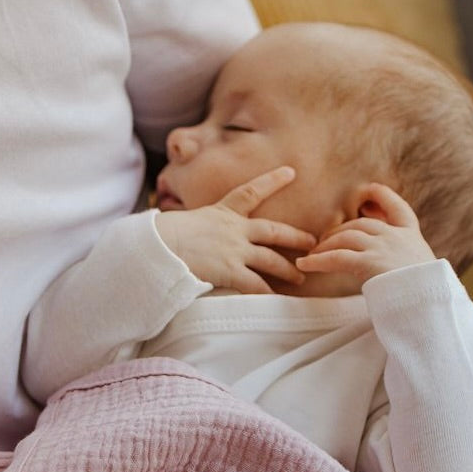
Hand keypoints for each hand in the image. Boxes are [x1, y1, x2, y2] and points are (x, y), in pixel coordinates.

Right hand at [155, 167, 316, 292]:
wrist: (160, 246)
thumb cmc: (164, 235)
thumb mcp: (186, 221)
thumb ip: (201, 226)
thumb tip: (197, 233)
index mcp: (222, 212)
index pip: (251, 192)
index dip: (272, 181)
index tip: (290, 172)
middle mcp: (234, 230)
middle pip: (273, 231)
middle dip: (295, 236)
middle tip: (312, 241)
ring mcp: (235, 250)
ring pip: (271, 260)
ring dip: (287, 269)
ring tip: (300, 277)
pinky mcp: (231, 271)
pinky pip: (256, 284)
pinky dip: (268, 293)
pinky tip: (278, 299)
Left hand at [295, 183, 434, 282]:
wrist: (432, 302)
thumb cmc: (426, 294)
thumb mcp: (423, 271)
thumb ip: (406, 263)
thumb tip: (392, 269)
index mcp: (412, 237)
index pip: (399, 209)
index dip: (383, 196)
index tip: (370, 189)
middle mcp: (397, 237)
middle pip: (361, 224)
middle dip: (340, 231)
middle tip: (324, 241)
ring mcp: (383, 247)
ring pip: (346, 237)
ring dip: (326, 246)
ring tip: (311, 256)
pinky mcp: (370, 262)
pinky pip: (337, 258)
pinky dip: (318, 261)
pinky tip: (305, 265)